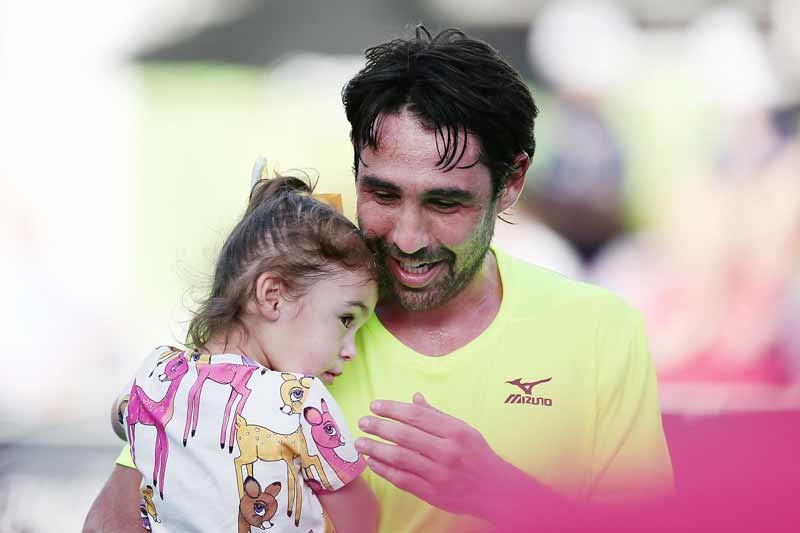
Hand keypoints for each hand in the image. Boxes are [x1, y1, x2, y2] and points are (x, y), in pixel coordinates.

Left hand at [355, 392, 514, 520]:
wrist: (495, 490)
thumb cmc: (477, 455)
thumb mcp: (463, 430)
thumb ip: (437, 415)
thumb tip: (414, 398)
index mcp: (455, 431)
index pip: (416, 415)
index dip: (392, 409)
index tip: (375, 405)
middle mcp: (447, 452)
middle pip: (404, 436)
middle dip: (379, 427)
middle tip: (362, 422)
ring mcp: (439, 474)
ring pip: (400, 458)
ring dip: (375, 449)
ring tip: (360, 442)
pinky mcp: (433, 494)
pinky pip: (402, 479)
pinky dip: (384, 470)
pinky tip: (372, 462)